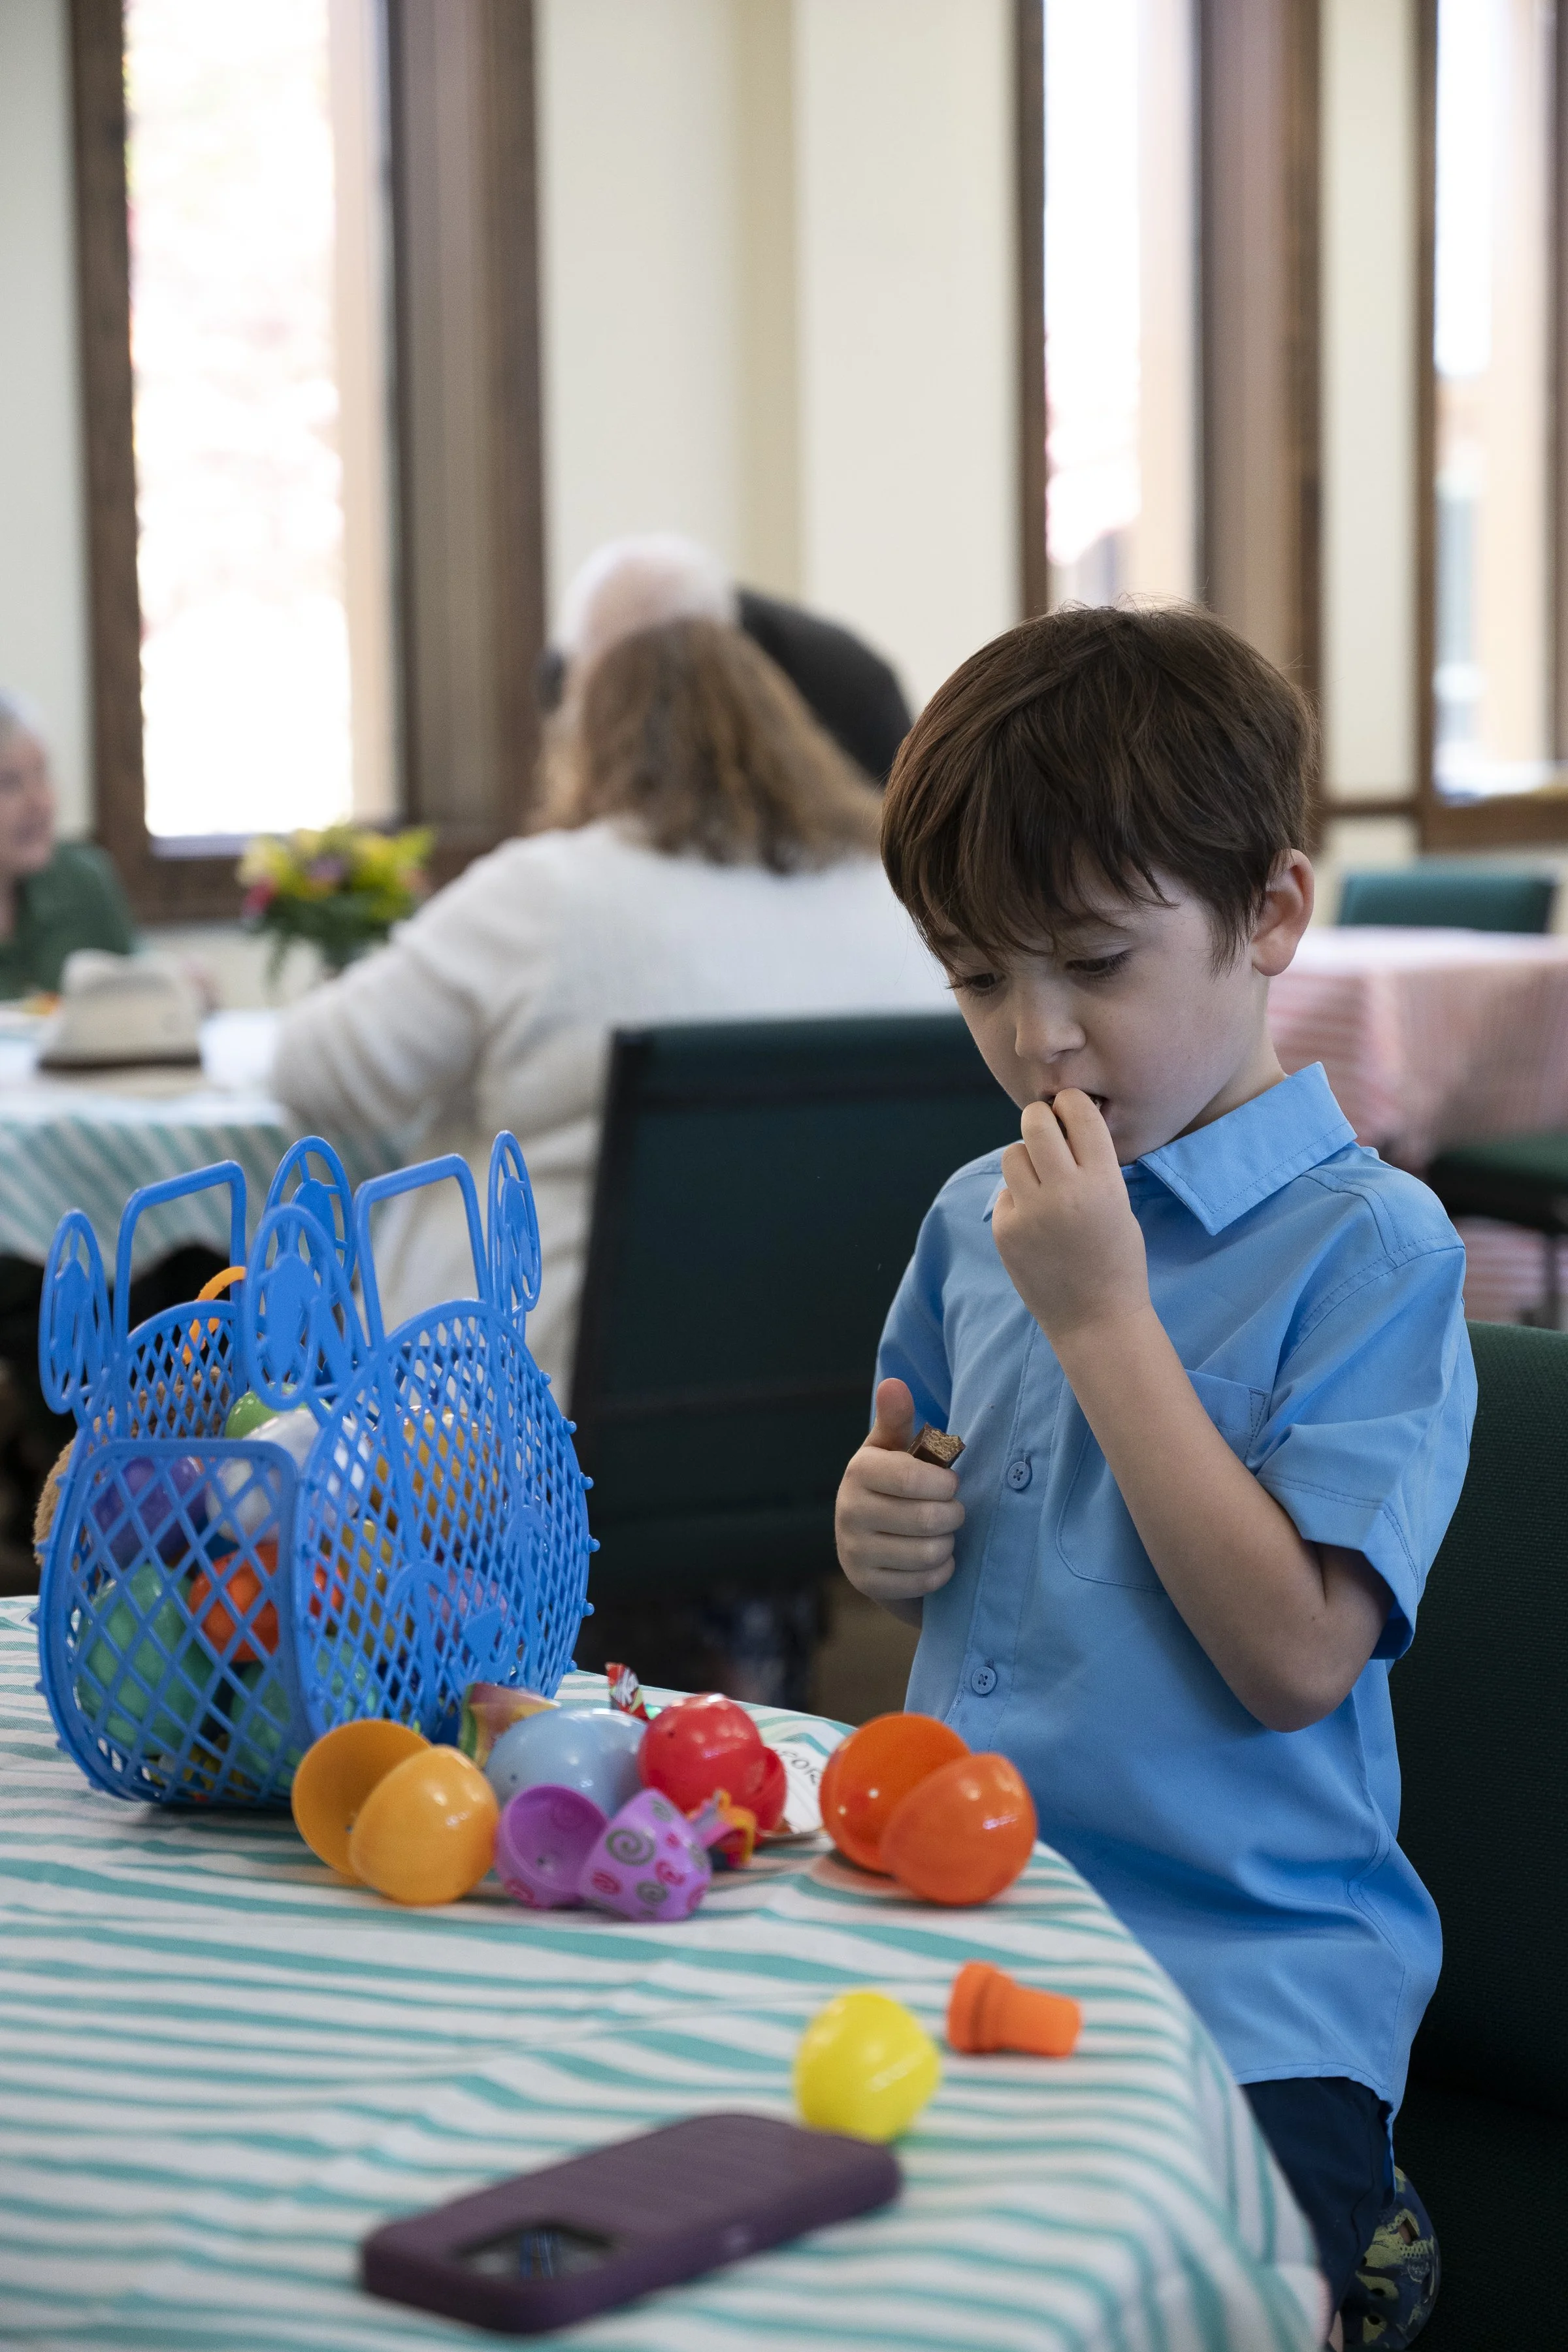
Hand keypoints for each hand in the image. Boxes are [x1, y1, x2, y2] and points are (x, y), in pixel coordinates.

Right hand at [835, 1377, 963, 1606]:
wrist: (870, 1539)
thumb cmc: (892, 1483)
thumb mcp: (893, 1448)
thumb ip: (896, 1417)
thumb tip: (894, 1384)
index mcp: (859, 1471)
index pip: (912, 1479)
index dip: (944, 1484)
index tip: (951, 1483)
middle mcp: (849, 1511)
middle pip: (927, 1519)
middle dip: (953, 1515)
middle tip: (954, 1510)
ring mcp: (855, 1551)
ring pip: (928, 1552)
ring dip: (948, 1543)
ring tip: (944, 1532)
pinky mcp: (866, 1583)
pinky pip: (923, 1581)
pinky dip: (941, 1570)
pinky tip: (936, 1557)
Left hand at [992, 1090, 1150, 1347]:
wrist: (1097, 1318)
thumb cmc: (1117, 1257)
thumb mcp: (1119, 1203)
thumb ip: (1092, 1165)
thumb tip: (1062, 1122)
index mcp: (1103, 1182)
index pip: (1078, 1112)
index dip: (1071, 1102)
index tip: (1069, 1107)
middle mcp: (1064, 1192)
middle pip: (1035, 1122)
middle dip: (1040, 1118)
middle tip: (1046, 1128)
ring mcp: (1030, 1212)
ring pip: (1013, 1153)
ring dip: (1026, 1158)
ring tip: (1043, 1181)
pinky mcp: (1006, 1231)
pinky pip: (1006, 1193)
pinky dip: (1018, 1198)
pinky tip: (1036, 1223)